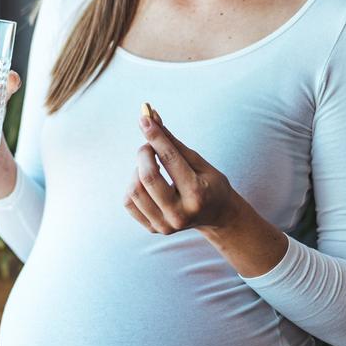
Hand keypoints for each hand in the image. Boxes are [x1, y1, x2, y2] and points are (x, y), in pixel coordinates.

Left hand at [124, 110, 241, 234]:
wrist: (217, 216)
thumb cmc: (209, 183)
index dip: (155, 137)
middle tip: (149, 146)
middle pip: (148, 177)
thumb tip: (152, 117)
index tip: (145, 118)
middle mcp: (180, 214)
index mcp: (197, 194)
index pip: (170, 160)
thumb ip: (174, 142)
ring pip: (134, 190)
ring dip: (138, 170)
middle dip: (144, 153)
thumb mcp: (199, 162)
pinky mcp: (154, 229)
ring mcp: (166, 225)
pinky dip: (133, 186)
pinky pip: (129, 202)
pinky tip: (147, 184)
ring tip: (151, 167)